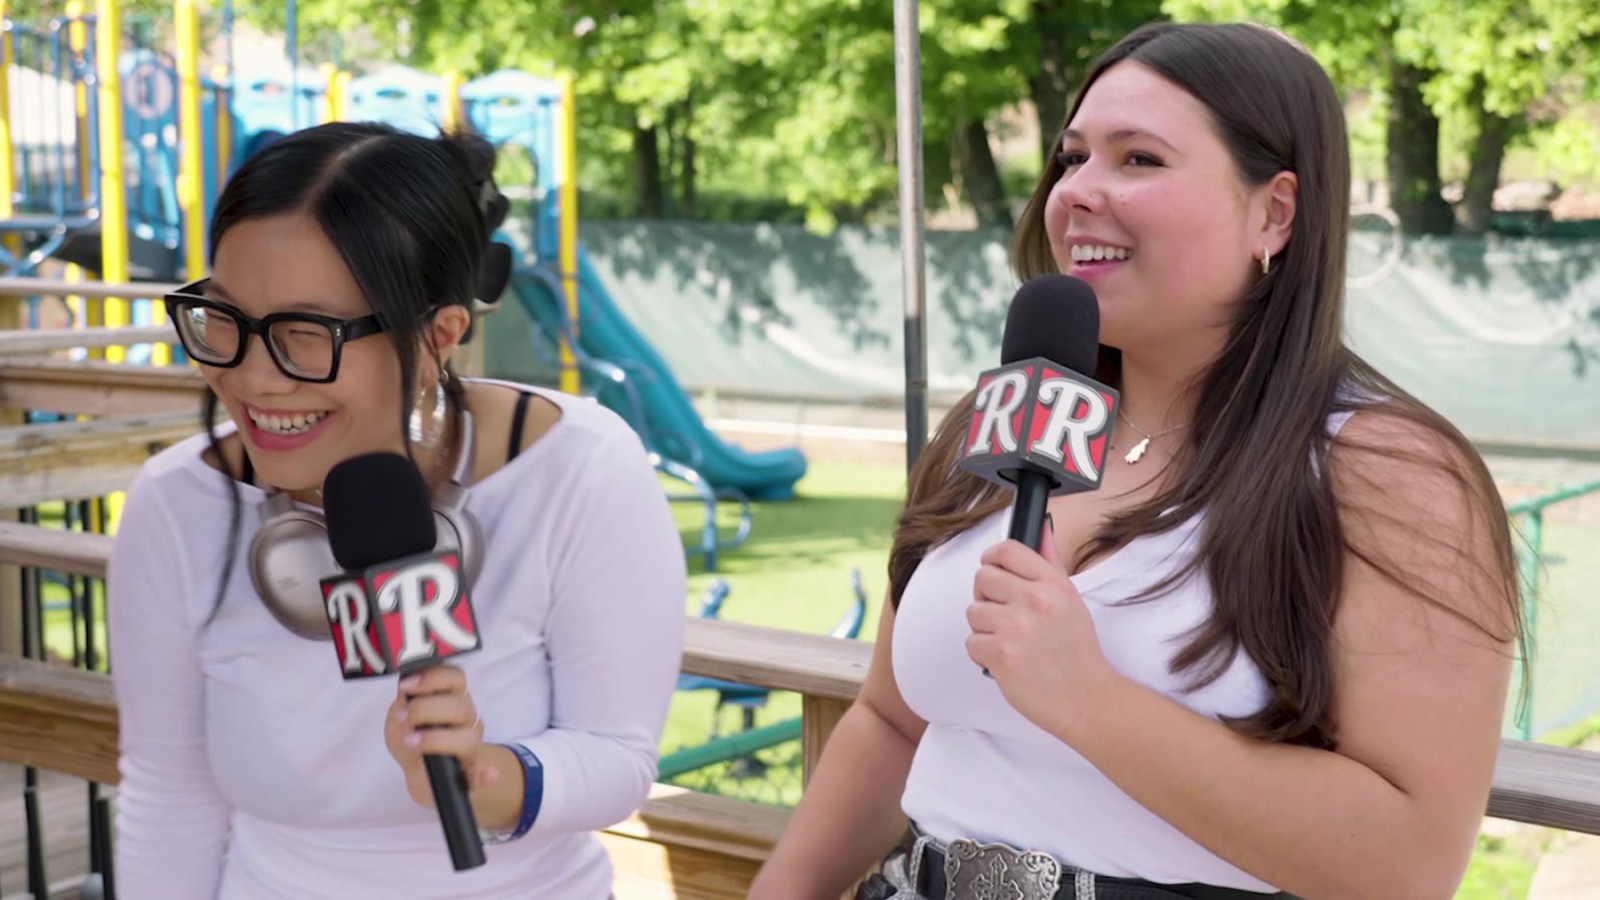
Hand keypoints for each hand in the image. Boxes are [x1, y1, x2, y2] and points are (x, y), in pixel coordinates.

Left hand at [384, 665, 501, 809]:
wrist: (421, 774)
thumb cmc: (412, 740)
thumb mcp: (397, 721)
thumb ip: (401, 708)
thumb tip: (405, 700)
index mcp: (451, 699)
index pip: (455, 678)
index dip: (432, 677)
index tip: (406, 685)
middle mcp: (467, 720)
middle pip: (461, 707)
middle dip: (425, 709)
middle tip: (402, 717)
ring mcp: (471, 747)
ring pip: (468, 738)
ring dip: (436, 739)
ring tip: (411, 742)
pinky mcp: (470, 774)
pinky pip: (482, 775)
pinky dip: (487, 775)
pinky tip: (489, 776)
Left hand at [966, 520, 1122, 739]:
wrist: (1086, 699)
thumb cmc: (1077, 651)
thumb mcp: (1071, 599)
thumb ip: (1050, 562)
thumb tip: (1041, 528)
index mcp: (1052, 584)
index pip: (1007, 550)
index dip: (992, 557)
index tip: (992, 568)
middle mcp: (1034, 600)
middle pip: (982, 578)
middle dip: (987, 597)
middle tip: (1004, 615)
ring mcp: (1016, 628)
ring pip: (973, 611)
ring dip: (985, 628)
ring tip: (1009, 641)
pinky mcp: (1001, 655)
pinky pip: (971, 642)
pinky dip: (984, 654)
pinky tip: (1006, 660)